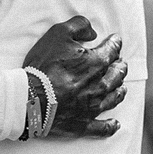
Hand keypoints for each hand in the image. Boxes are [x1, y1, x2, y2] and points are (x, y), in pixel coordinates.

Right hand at [22, 16, 126, 137]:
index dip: (115, 43)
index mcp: (97, 62)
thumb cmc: (43, 65)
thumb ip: (79, 26)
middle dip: (120, 66)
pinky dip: (110, 126)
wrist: (29, 98)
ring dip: (119, 91)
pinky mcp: (83, 124)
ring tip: (122, 88)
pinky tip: (115, 124)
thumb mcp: (58, 33)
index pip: (112, 50)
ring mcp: (93, 106)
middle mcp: (100, 85)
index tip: (116, 40)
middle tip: (121, 64)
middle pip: (117, 74)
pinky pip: (103, 127)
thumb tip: (93, 33)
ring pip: (114, 98)